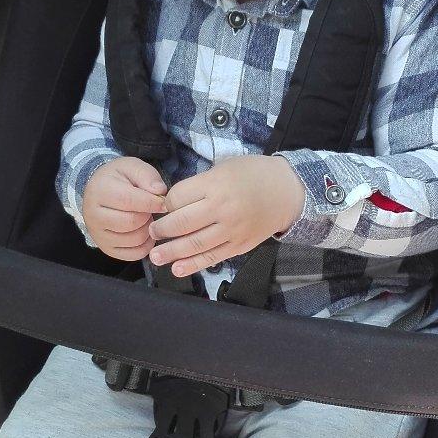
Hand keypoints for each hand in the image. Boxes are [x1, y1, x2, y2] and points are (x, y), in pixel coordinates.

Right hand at [82, 157, 166, 260]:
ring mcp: (98, 235)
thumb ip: (147, 176)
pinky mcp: (107, 249)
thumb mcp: (131, 167)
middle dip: (148, 216)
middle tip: (151, 209)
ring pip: (134, 240)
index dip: (152, 202)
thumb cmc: (119, 178)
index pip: (129, 201)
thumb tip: (160, 192)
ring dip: (148, 230)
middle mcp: (94, 216)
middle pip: (132, 222)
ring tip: (145, 218)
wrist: (98, 191)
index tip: (164, 202)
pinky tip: (144, 232)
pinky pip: (133, 255)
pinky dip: (145, 245)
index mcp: (100, 191)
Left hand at [148, 156, 305, 277]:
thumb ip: (199, 185)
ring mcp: (231, 230)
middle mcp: (223, 208)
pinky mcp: (239, 246)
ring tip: (154, 257)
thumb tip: (172, 203)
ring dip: (171, 252)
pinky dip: (193, 265)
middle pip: (182, 222)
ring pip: (194, 244)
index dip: (164, 204)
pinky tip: (177, 269)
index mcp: (216, 184)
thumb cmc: (252, 174)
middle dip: (162, 230)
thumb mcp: (224, 168)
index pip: (178, 198)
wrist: (286, 192)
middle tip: (151, 233)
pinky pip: (212, 257)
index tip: (160, 208)